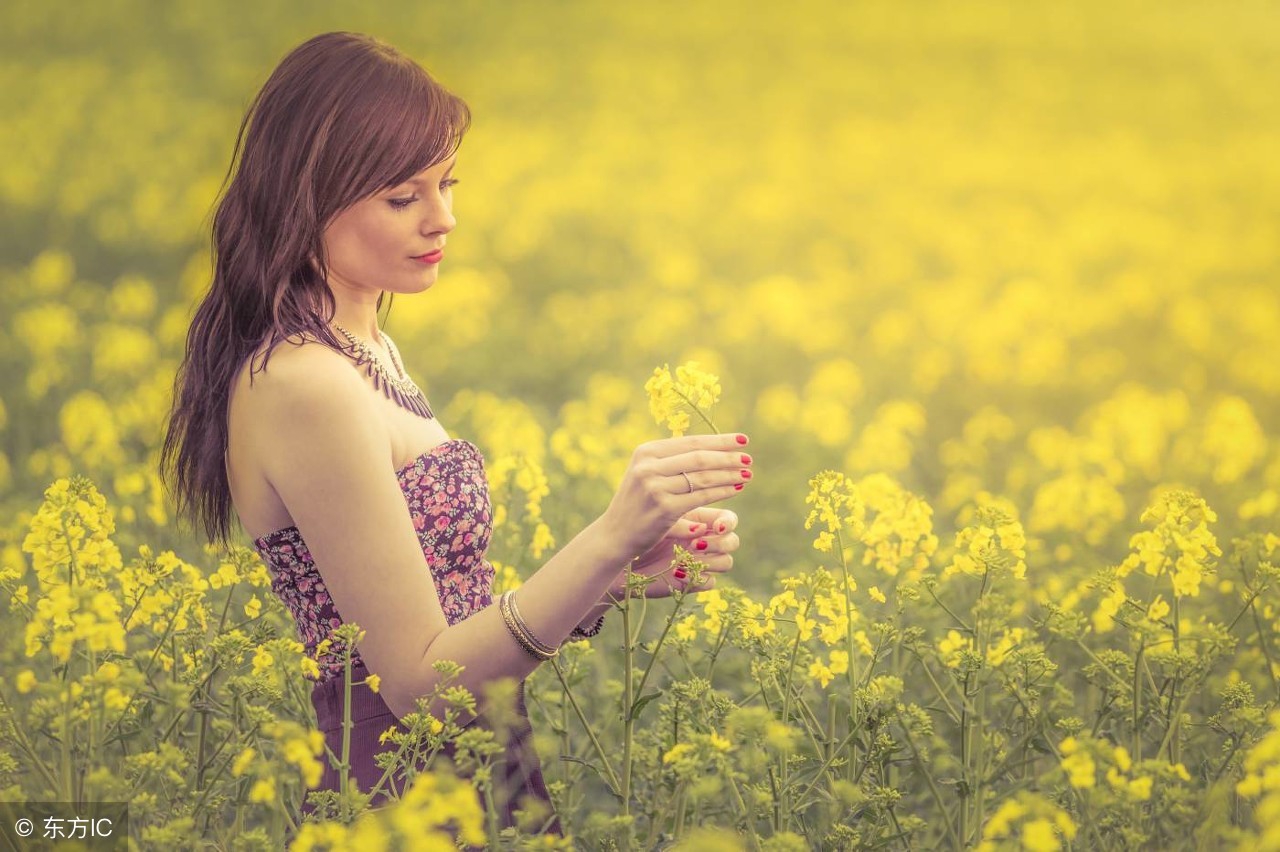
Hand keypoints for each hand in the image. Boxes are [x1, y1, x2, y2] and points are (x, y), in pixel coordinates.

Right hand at [598, 433, 751, 563]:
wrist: (615, 534)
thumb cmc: (637, 503)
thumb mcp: (647, 474)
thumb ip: (672, 460)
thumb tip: (712, 448)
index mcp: (646, 452)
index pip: (690, 442)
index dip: (720, 440)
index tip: (743, 440)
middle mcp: (648, 466)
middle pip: (699, 458)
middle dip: (728, 457)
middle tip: (749, 458)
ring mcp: (655, 487)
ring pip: (703, 477)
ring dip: (729, 474)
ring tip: (748, 473)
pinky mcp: (664, 509)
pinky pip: (701, 497)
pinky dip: (722, 492)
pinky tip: (736, 488)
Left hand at [601, 508, 739, 601]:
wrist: (624, 560)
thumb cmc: (639, 534)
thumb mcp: (659, 523)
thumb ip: (679, 524)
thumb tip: (700, 529)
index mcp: (701, 520)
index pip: (727, 518)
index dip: (728, 522)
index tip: (717, 527)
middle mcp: (705, 540)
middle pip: (733, 540)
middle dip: (720, 543)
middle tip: (697, 545)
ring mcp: (701, 562)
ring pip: (727, 562)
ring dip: (711, 561)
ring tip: (685, 560)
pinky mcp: (694, 581)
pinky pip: (710, 582)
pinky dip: (697, 578)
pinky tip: (677, 573)